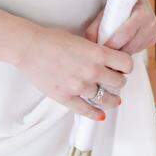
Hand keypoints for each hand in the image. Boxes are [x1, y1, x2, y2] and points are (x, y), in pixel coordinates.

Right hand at [15, 23, 130, 120]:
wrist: (29, 48)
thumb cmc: (52, 40)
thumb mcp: (81, 40)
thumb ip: (95, 52)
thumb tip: (106, 60)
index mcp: (97, 53)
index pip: (126, 64)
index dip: (126, 66)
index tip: (123, 68)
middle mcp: (92, 70)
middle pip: (119, 82)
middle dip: (118, 81)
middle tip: (115, 82)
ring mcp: (79, 86)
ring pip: (105, 98)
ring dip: (110, 99)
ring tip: (113, 100)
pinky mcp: (66, 97)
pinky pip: (86, 110)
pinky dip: (95, 114)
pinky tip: (100, 115)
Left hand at [85, 0, 155, 55]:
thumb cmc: (119, 1)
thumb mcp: (107, 9)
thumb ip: (97, 25)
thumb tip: (89, 42)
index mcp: (141, 13)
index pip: (125, 34)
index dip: (111, 44)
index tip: (99, 48)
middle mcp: (151, 23)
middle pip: (129, 47)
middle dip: (114, 52)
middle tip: (102, 54)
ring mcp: (154, 32)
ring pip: (133, 51)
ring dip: (121, 53)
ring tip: (110, 50)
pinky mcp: (153, 39)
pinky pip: (138, 50)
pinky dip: (127, 50)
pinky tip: (120, 45)